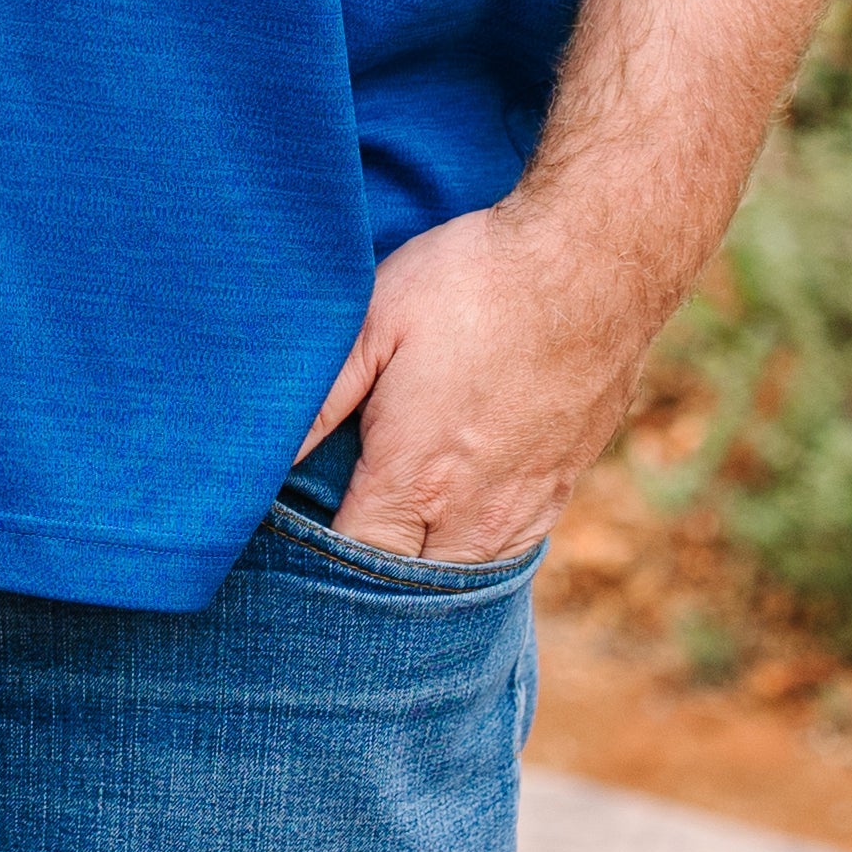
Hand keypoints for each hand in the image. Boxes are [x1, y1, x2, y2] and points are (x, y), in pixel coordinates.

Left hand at [290, 191, 669, 565]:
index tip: (289, 537)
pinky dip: (472, 549)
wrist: (589, 268)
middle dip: (366, 573)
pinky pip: (508, 551)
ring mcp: (524, 506)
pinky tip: (446, 522)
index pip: (354, 561)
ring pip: (461, 575)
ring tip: (383, 536)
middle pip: (408, 583)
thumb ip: (317, 402)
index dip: (317, 558)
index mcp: (416, 478)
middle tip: (329, 541)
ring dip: (422, 564)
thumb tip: (262, 459)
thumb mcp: (373, 324)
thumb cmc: (469, 284)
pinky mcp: (561, 488)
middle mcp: (473, 514)